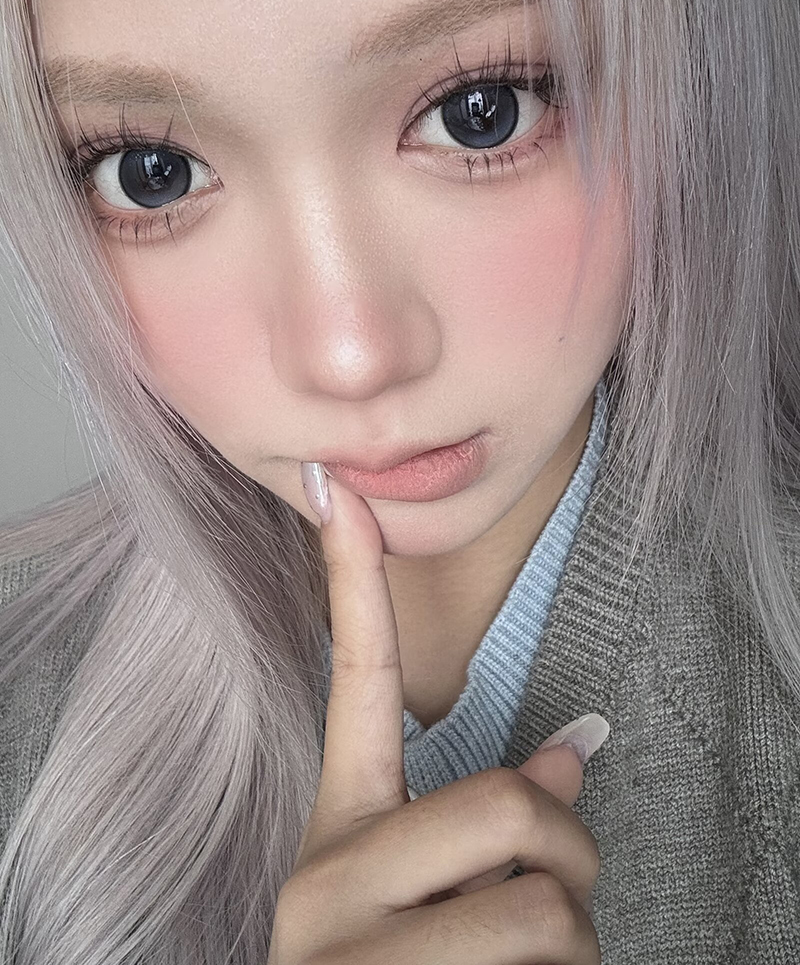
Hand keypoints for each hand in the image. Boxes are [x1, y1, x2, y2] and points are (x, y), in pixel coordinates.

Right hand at [267, 467, 602, 963]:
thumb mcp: (433, 913)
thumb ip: (482, 826)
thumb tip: (564, 757)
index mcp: (338, 839)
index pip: (348, 681)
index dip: (349, 579)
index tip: (339, 486)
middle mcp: (323, 884)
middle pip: (512, 808)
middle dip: (571, 862)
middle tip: (553, 915)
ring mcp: (342, 956)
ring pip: (546, 910)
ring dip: (571, 957)